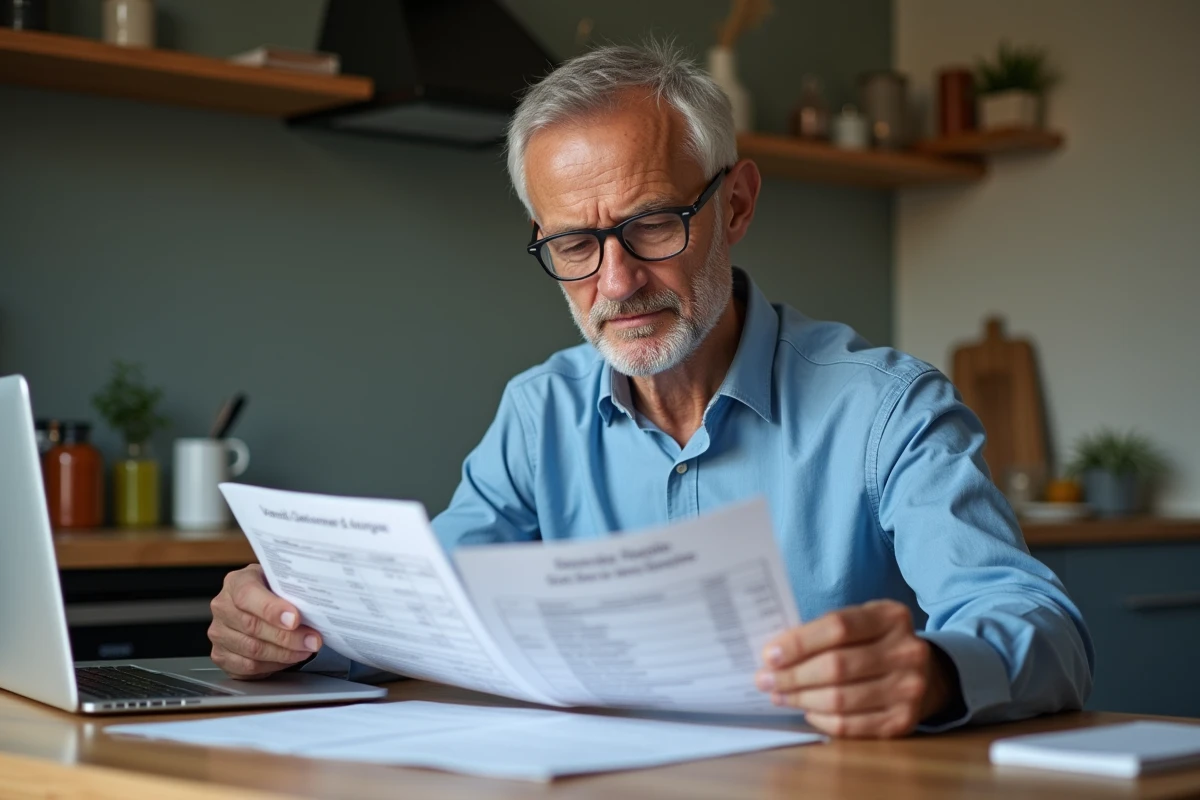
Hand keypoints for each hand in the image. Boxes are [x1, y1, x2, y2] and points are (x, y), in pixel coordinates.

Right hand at [208, 564, 321, 679]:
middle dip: (288, 637)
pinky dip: (273, 666)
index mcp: (236, 582)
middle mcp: (222, 607)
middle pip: (253, 627)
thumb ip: (291, 591)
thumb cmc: (272, 591)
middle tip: (312, 640)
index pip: (248, 595)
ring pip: (252, 650)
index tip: (295, 619)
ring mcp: (219, 633)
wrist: (257, 604)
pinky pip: (248, 667)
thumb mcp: (281, 580)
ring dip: (284, 654)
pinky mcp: (221, 656)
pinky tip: (288, 659)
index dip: (272, 609)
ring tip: (305, 649)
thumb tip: (315, 608)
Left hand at [754, 600, 955, 737]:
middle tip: (765, 680)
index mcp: (891, 617)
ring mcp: (909, 689)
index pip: (838, 627)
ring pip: (840, 699)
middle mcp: (907, 651)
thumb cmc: (876, 644)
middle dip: (792, 675)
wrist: (928, 675)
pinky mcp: (903, 721)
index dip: (798, 642)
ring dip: (801, 699)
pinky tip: (807, 711)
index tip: (768, 655)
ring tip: (779, 695)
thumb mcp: (860, 623)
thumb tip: (774, 653)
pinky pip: (851, 724)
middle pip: (836, 666)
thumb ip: (823, 631)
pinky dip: (821, 719)